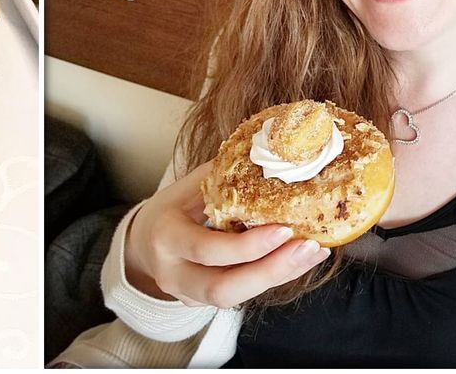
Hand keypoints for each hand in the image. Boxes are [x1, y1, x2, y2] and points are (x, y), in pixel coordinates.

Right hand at [123, 160, 330, 308]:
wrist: (143, 242)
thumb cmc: (172, 208)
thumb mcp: (187, 187)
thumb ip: (223, 178)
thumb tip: (270, 152)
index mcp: (166, 236)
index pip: (206, 249)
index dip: (247, 246)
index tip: (284, 228)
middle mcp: (172, 272)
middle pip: (222, 289)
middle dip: (270, 271)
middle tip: (308, 247)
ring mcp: (187, 294)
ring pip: (234, 299)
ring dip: (278, 276)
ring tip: (312, 253)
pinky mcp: (204, 303)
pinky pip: (240, 295)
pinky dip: (271, 277)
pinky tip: (297, 258)